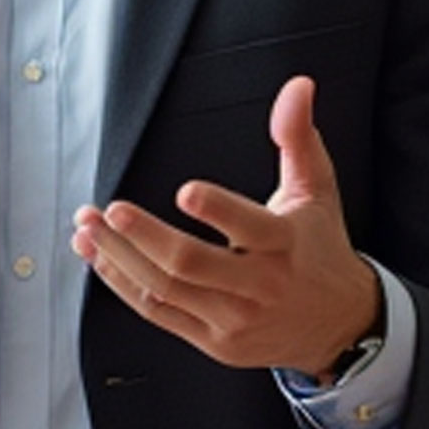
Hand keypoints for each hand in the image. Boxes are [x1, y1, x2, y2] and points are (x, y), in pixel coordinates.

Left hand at [72, 76, 380, 376]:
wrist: (339, 326)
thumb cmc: (320, 249)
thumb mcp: (317, 190)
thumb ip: (298, 137)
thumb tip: (297, 87)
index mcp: (284, 243)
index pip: (249, 226)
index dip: (217, 210)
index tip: (185, 192)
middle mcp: (258, 285)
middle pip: (190, 264)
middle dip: (144, 237)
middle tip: (112, 210)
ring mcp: (233, 318)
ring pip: (165, 290)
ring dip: (119, 258)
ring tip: (89, 228)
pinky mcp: (213, 340)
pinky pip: (158, 313)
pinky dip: (123, 285)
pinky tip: (100, 259)